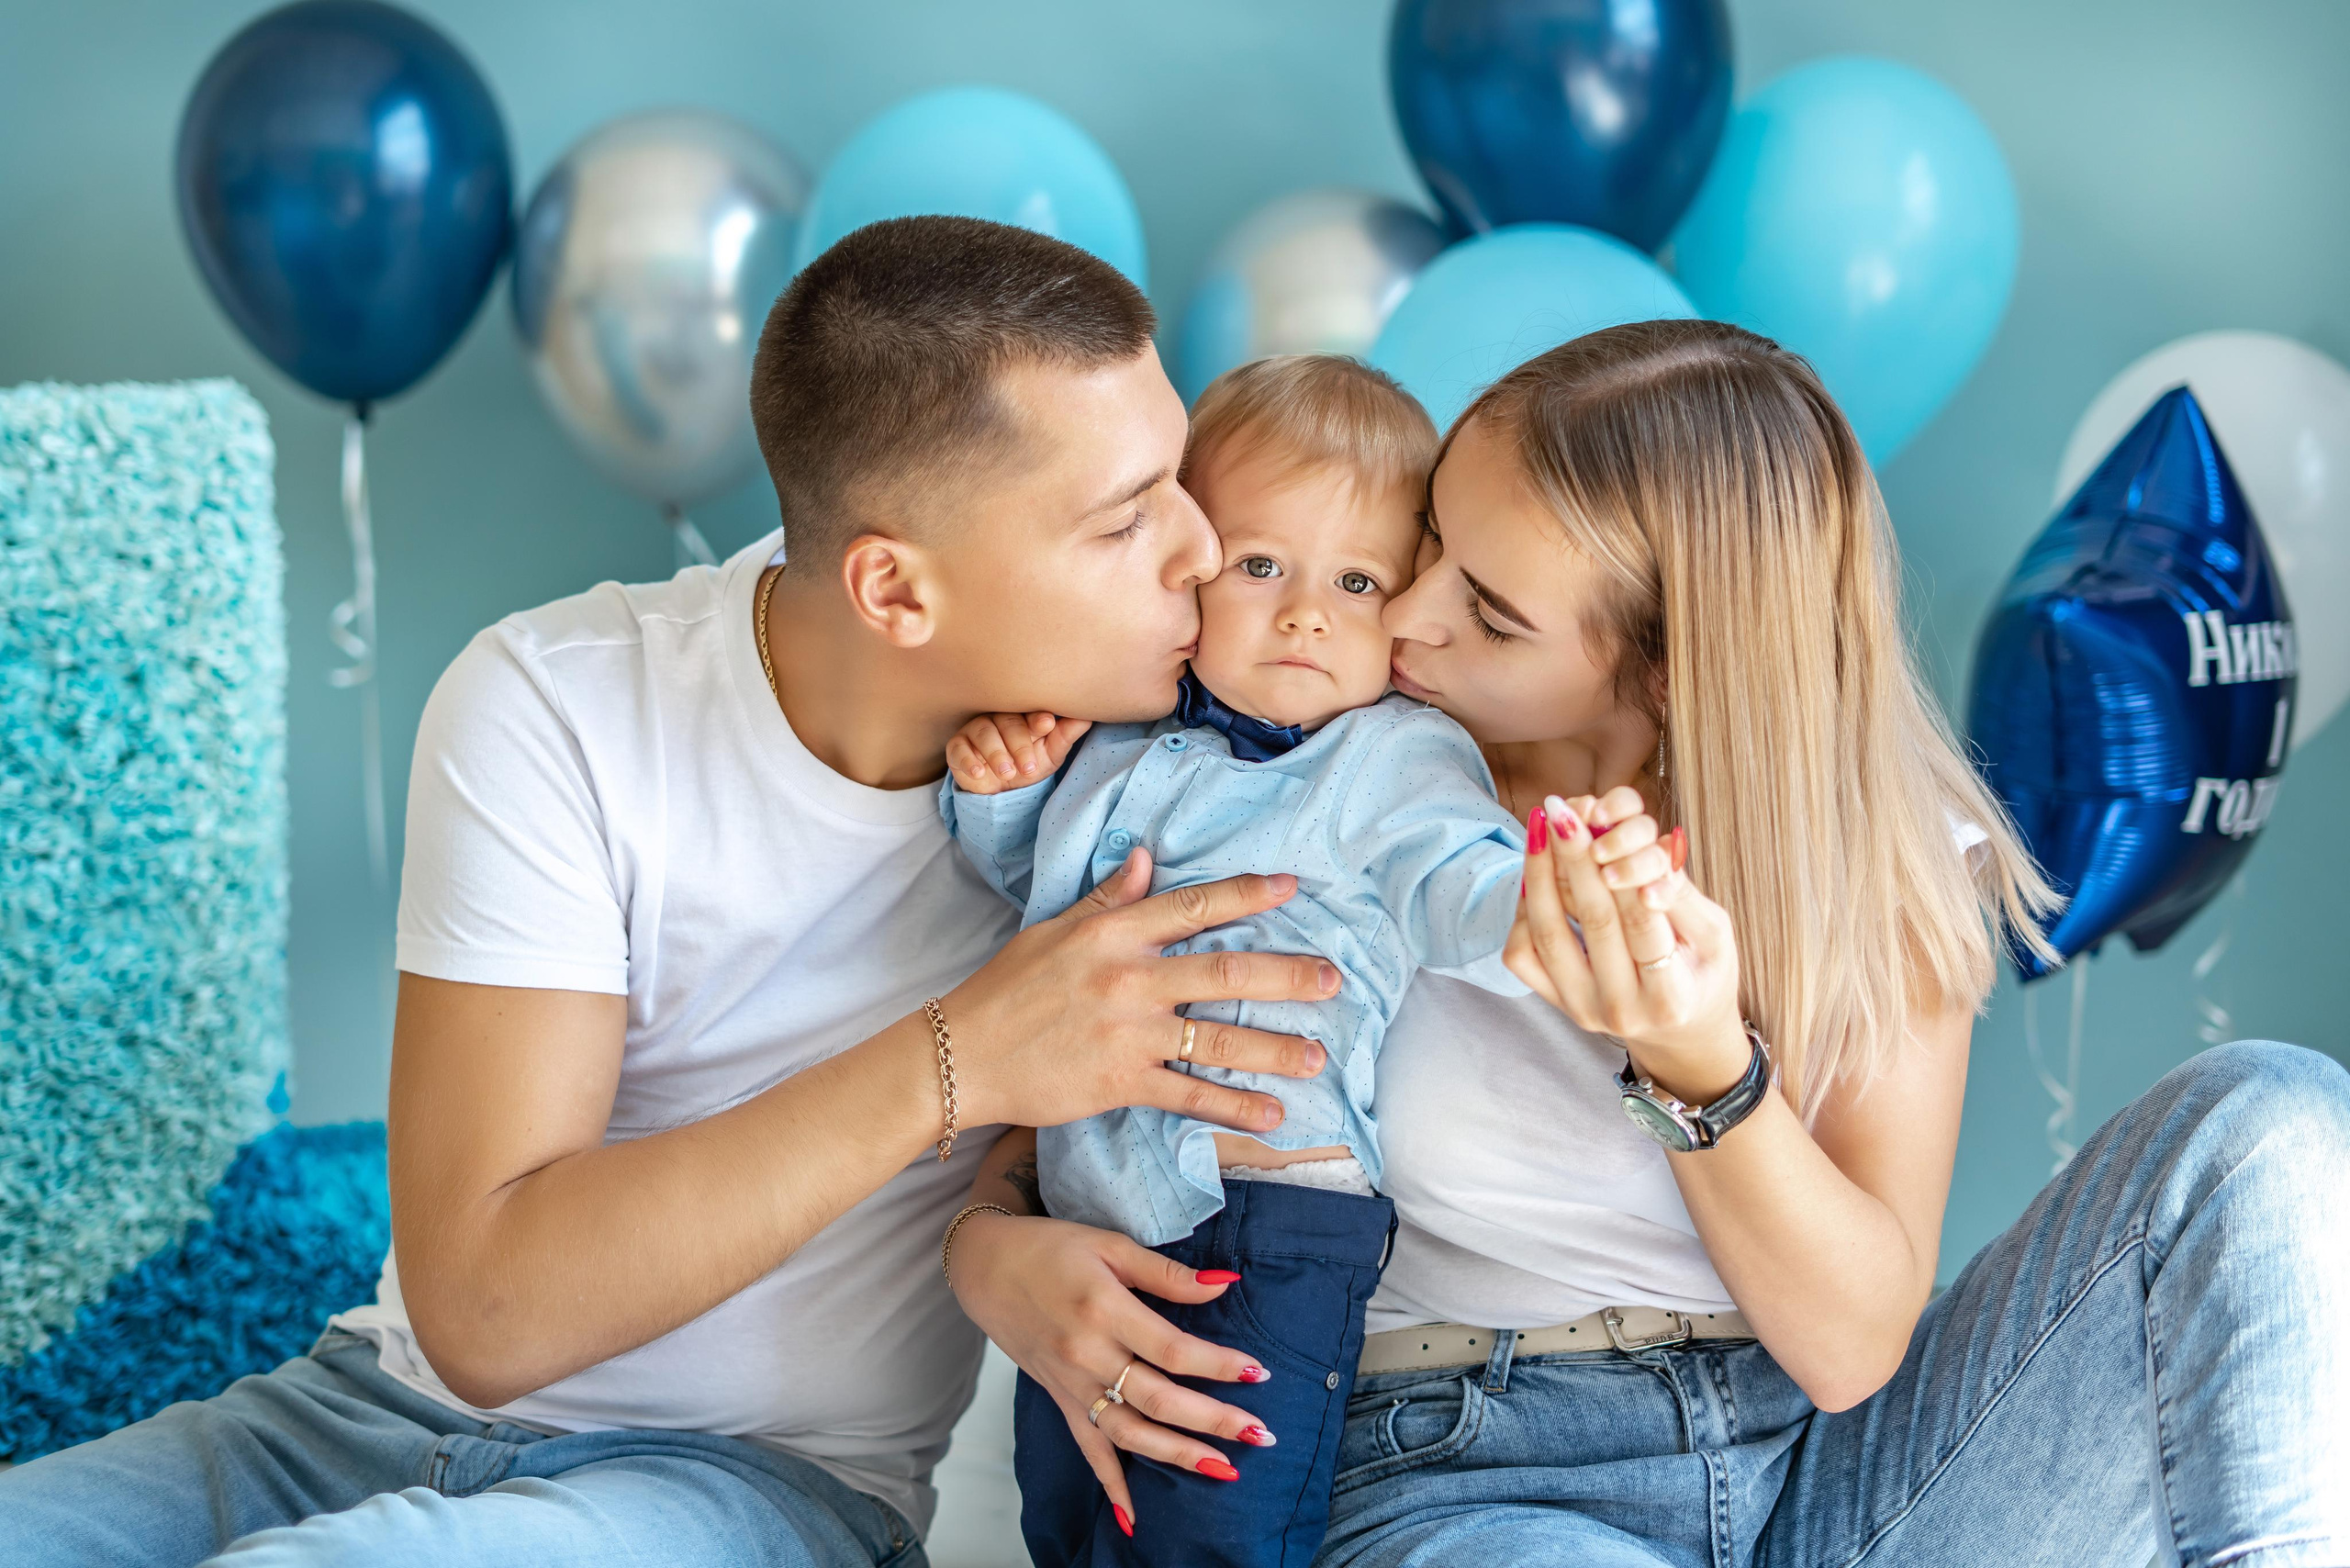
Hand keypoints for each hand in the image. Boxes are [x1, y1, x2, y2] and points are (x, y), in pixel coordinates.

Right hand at [943, 849, 1335, 1132]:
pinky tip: (1271, 1115)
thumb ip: (1107, 900)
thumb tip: (1146, 857)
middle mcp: (1129, 979)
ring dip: (1274, 1048)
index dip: (1245, 895)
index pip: (1192, 906)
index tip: (1291, 889)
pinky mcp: (1121, 1082)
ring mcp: (1128, 1033)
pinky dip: (1233, 1107)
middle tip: (1332, 980)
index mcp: (1113, 934)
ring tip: (1317, 1056)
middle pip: (1225, 971)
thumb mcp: (1052, 931)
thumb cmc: (1005, 988)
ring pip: (1218, 1038)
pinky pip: (1190, 1095)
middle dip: (1287, 975)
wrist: (962, 1054)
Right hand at [947, 711, 1093, 794]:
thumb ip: (1066, 735)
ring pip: (984, 734)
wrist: (1000, 788)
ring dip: (996, 754)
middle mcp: (998, 717)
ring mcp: (975, 730)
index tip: (1047, 724)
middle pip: (1007, 723)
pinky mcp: (957, 746)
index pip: (1029, 711)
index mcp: (1022, 714)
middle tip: (1028, 767)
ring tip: (1007, 773)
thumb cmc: (1027, 762)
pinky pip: (959, 748)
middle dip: (1019, 745)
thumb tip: (1087, 716)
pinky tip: (979, 773)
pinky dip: (968, 760)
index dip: (1037, 718)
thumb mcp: (1051, 753)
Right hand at [949, 1210, 1276, 1526]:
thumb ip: (1167, 1273)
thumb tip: (1225, 1284)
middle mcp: (1088, 1354)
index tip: (1256, 1373)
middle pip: (1158, 1399)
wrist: (987, 1266)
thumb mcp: (1111, 1245)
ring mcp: (1071, 1384)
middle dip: (1213, 1420)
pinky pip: (1087, 1449)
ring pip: (1130, 1433)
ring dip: (1178, 1455)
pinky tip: (1133, 1518)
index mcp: (1104, 1310)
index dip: (1218, 1364)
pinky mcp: (1059, 1400)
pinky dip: (1110, 1485)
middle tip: (1259, 1434)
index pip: (1172, 1349)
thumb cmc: (1052, 1248)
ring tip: (1224, 1469)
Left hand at [1505, 786, 1748, 1102]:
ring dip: (1540, 872)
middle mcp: (1621, 1010)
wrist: (1679, 1033)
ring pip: (1548, 934)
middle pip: (1594, 922)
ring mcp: (1581, 1009)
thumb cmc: (1703, 973)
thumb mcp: (1716, 937)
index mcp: (1670, 997)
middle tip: (1563, 808)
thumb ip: (1684, 897)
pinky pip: (1523, 954)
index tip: (1609, 823)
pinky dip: (1523, 908)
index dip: (1626, 872)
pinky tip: (1535, 870)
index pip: (1644, 925)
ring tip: (1541, 825)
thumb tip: (1657, 852)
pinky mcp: (1555, 1003)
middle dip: (1577, 857)